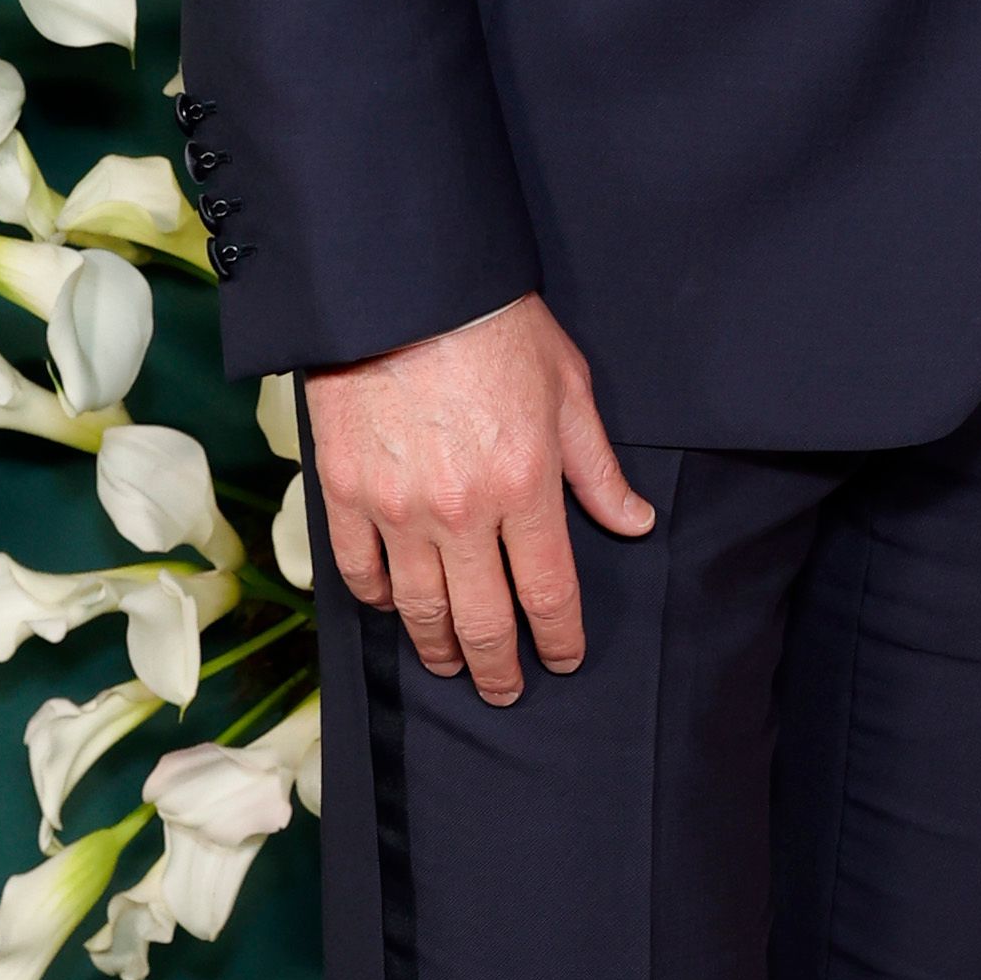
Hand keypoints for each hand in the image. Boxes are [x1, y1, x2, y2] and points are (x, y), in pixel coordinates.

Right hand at [308, 294, 653, 703]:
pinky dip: (379, 601)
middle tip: (506, 690)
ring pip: (419, 609)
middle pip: (482, 620)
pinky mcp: (345, 494)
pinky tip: (395, 609)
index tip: (564, 660)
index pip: (549, 591)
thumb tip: (635, 521)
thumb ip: (597, 467)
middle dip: (499, 666)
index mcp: (525, 485)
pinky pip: (359, 573)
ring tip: (452, 666)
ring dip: (439, 648)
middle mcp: (462, 511)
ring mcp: (397, 508)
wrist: (405, 289)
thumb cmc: (496, 329)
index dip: (559, 638)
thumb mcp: (568, 388)